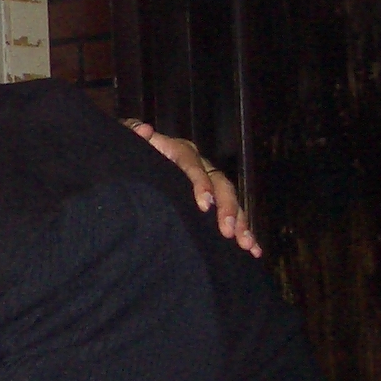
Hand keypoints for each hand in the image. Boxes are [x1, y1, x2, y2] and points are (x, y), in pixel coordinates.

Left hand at [128, 119, 257, 255]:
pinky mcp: (214, 197)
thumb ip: (131, 133)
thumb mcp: (127, 139)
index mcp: (179, 150)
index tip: (204, 205)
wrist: (136, 158)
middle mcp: (200, 163)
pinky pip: (233, 212)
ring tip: (245, 244)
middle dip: (227, 208)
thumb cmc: (131, 152)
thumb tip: (145, 130)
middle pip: (220, 183)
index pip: (192, 165)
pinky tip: (254, 249)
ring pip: (231, 199)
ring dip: (241, 221)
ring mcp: (210, 180)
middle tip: (227, 231)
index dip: (200, 183)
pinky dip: (244, 230)